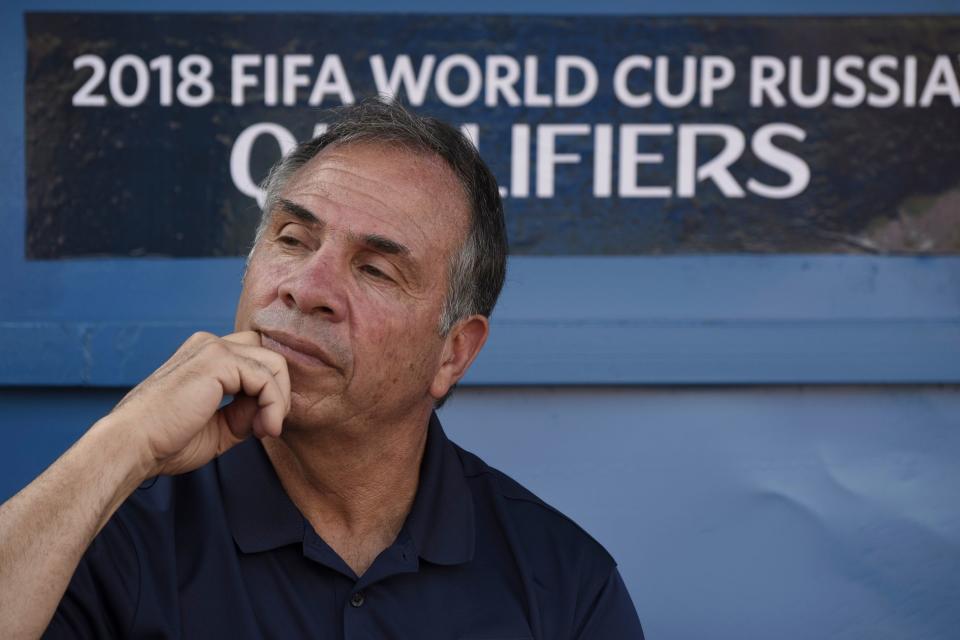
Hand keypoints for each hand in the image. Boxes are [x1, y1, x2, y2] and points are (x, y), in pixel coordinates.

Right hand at [107, 331, 290, 477]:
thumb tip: (272, 409)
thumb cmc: (167, 442)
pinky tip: (264, 429)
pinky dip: (273, 405)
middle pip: (269, 356)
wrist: (132, 446)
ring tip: (266, 430)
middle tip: (268, 428)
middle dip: (279, 392)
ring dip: (279, 401)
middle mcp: (209, 345)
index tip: (261, 427)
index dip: (267, 393)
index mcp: (205, 356)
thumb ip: (245, 413)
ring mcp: (213, 348)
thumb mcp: (219, 427)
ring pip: (274, 364)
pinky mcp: (218, 361)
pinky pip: (266, 379)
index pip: (256, 361)